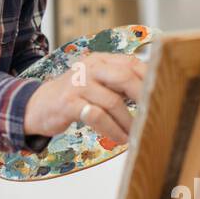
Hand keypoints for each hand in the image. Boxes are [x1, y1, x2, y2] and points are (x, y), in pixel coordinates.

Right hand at [22, 52, 147, 144]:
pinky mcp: (69, 103)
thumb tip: (151, 93)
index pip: (131, 63)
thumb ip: (118, 84)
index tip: (163, 94)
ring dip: (128, 122)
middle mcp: (89, 67)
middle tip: (154, 115)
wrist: (36, 105)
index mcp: (99, 60)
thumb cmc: (72, 95)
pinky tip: (119, 138)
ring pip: (112, 101)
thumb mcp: (95, 82)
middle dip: (143, 98)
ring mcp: (78, 85)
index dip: (149, 78)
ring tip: (136, 134)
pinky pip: (97, 117)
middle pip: (124, 77)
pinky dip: (112, 130)